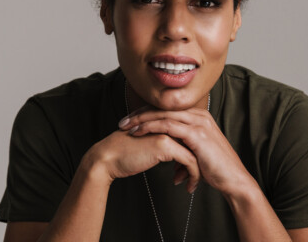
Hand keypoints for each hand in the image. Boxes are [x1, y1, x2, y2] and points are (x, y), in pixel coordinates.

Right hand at [83, 125, 200, 192]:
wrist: (108, 157)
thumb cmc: (126, 153)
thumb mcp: (150, 143)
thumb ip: (165, 142)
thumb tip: (180, 154)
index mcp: (165, 121)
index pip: (189, 136)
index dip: (195, 153)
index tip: (195, 169)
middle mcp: (169, 123)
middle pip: (195, 142)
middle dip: (200, 161)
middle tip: (199, 177)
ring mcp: (168, 132)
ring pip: (195, 152)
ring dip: (197, 170)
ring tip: (193, 183)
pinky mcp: (165, 145)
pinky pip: (189, 161)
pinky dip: (192, 174)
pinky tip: (186, 185)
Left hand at [118, 108, 252, 194]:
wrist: (234, 180)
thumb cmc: (216, 169)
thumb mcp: (196, 156)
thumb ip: (184, 154)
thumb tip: (173, 167)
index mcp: (197, 117)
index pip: (167, 110)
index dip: (147, 114)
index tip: (130, 121)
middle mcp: (198, 115)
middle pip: (163, 109)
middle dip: (140, 114)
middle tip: (122, 122)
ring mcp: (198, 123)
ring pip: (163, 115)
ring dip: (141, 120)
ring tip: (125, 127)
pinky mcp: (197, 133)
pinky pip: (168, 126)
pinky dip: (151, 128)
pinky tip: (138, 133)